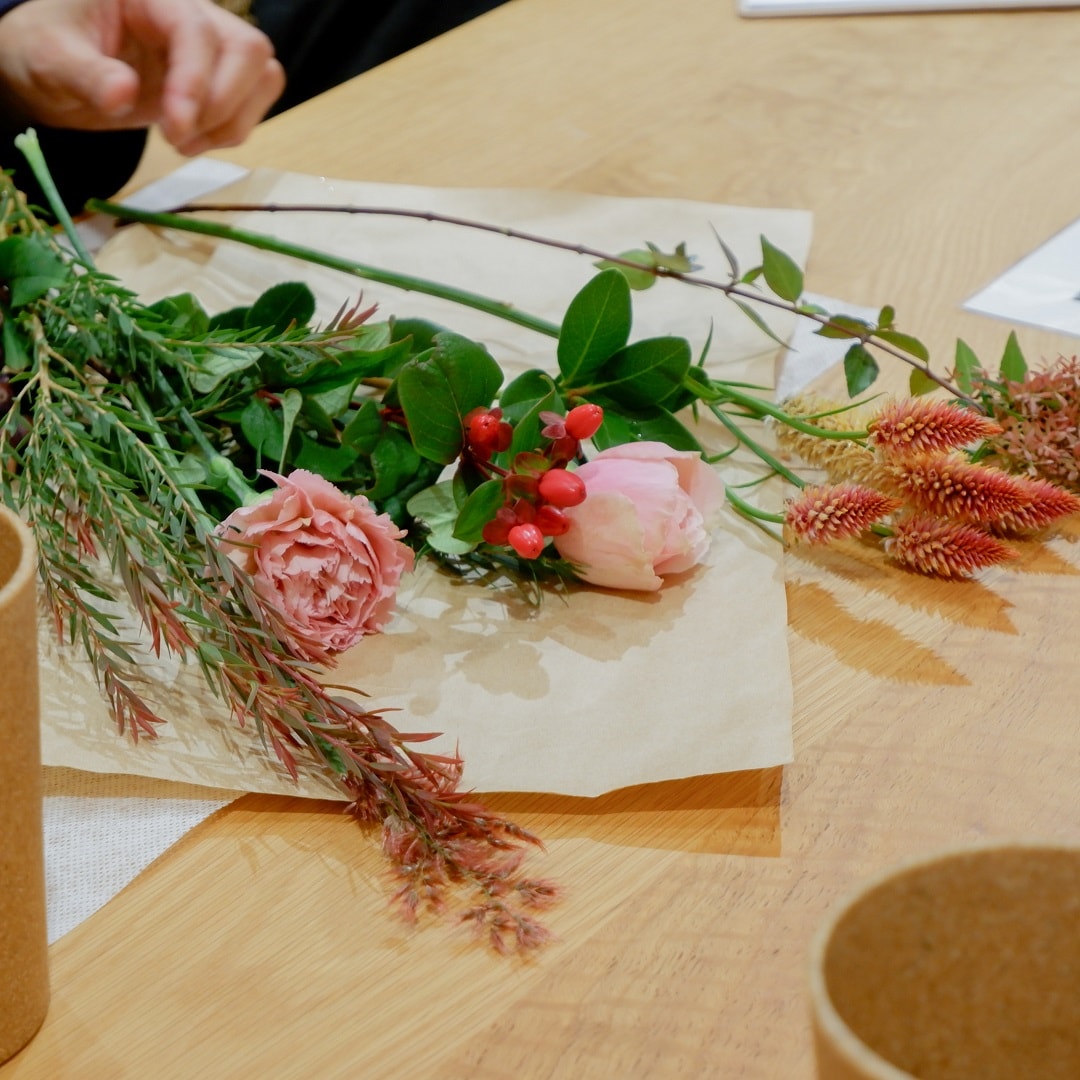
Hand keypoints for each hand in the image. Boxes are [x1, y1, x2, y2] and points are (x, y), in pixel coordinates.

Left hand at [0, 0, 284, 153]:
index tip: (174, 130)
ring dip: (233, 122)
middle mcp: (192, 13)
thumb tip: (121, 94)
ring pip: (263, 76)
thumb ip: (86, 73)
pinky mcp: (220, 79)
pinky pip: (255, 101)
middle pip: (249, 50)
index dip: (196, 83)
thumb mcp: (53, 57)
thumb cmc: (54, 48)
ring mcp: (212, 47)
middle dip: (222, 104)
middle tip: (176, 137)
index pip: (198, 31)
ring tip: (183, 142)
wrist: (62, 66)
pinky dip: (232, 131)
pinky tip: (192, 140)